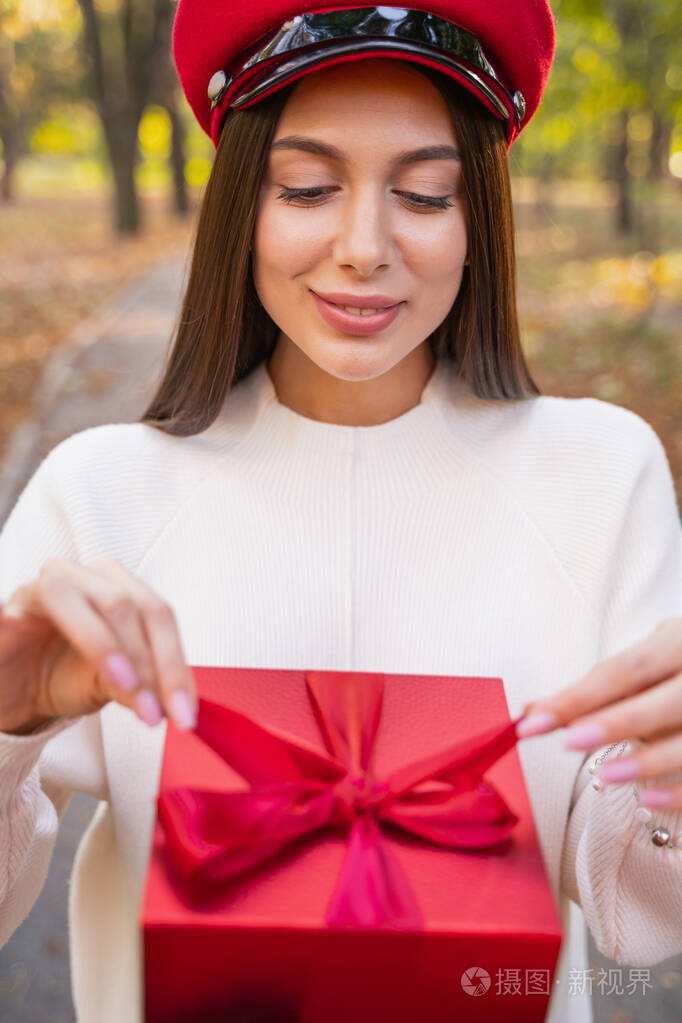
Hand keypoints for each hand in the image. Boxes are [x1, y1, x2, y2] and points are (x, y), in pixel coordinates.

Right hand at [0, 556, 196, 734]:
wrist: (11, 690)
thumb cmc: (61, 676)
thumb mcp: (109, 686)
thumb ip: (140, 687)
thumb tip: (169, 704)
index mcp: (120, 588)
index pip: (159, 616)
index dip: (176, 664)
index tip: (184, 712)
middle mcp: (88, 577)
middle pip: (133, 604)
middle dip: (151, 662)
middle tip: (156, 709)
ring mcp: (50, 584)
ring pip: (92, 599)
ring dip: (114, 647)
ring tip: (126, 687)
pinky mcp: (13, 604)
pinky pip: (37, 603)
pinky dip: (68, 631)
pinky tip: (82, 661)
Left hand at [515, 617, 681, 809]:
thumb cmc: (673, 674)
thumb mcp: (643, 669)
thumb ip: (593, 693)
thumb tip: (531, 713)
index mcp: (678, 642)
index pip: (625, 669)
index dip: (580, 695)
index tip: (533, 720)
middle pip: (663, 699)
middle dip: (615, 721)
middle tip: (570, 742)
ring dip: (647, 760)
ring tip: (606, 774)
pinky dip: (680, 790)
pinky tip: (649, 800)